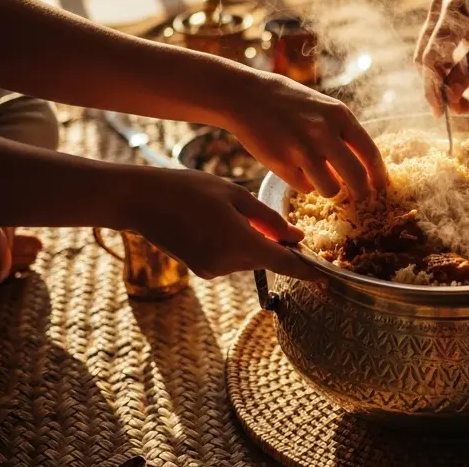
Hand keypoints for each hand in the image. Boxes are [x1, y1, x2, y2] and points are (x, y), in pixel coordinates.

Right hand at [128, 168, 312, 280]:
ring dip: (253, 242)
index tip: (329, 280)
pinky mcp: (201, 270)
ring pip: (249, 259)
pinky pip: (231, 260)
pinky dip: (236, 245)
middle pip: (267, 259)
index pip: (286, 263)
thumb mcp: (235, 195)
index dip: (309, 272)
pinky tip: (218, 223)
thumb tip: (296, 237)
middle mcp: (228, 263)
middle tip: (280, 223)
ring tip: (232, 212)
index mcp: (241, 243)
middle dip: (277, 246)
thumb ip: (269, 219)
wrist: (139, 200)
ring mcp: (212, 270)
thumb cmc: (188, 189)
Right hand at [223, 74, 386, 199]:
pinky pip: (304, 188)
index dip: (379, 175)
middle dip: (361, 193)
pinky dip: (304, 184)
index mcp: (340, 116)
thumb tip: (364, 165)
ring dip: (329, 189)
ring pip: (331, 189)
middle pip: (356, 179)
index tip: (381, 186)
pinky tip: (295, 169)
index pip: (370, 154)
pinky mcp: (282, 165)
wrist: (246, 96)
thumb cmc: (289, 102)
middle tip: (360, 198)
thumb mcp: (323, 108)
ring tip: (320, 178)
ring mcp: (302, 150)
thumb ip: (343, 133)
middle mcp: (324, 133)